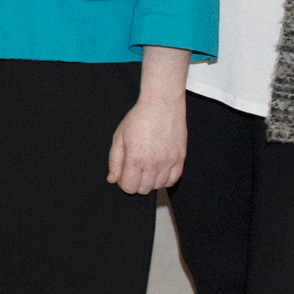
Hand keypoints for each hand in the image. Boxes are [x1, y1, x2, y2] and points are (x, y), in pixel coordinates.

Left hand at [107, 79, 186, 193]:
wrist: (161, 104)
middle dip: (136, 183)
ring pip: (158, 186)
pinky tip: (159, 169)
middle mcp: (153, 163)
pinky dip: (165, 179)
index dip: (124, 183)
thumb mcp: (119, 137)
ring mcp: (168, 162)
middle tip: (135, 170)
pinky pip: (173, 180)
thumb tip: (113, 179)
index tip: (124, 174)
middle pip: (144, 190)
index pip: (129, 187)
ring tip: (147, 166)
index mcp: (135, 159)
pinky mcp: (180, 158)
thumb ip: (115, 161)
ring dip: (150, 181)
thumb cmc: (139, 118)